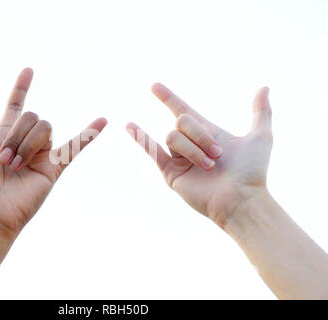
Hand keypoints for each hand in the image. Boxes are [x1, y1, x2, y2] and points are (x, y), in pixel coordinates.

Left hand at [0, 68, 106, 233]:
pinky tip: (104, 121)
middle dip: (15, 135)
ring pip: (45, 127)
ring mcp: (41, 155)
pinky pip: (75, 146)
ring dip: (26, 144)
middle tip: (2, 161)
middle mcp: (24, 144)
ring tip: (15, 167)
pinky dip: (90, 134)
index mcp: (3, 138)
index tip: (28, 70)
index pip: (15, 107)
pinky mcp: (54, 168)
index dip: (21, 89)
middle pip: (31, 117)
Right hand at [126, 83, 271, 227]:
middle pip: (181, 122)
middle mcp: (190, 144)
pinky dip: (140, 138)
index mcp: (206, 134)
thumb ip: (261, 112)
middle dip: (201, 135)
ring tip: (209, 166)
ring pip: (173, 137)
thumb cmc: (253, 171)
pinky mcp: (170, 173)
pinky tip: (129, 126)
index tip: (154, 86)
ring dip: (193, 149)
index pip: (181, 109)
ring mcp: (179, 159)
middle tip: (218, 154)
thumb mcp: (260, 137)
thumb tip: (264, 87)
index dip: (168, 97)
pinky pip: (152, 151)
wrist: (242, 199)